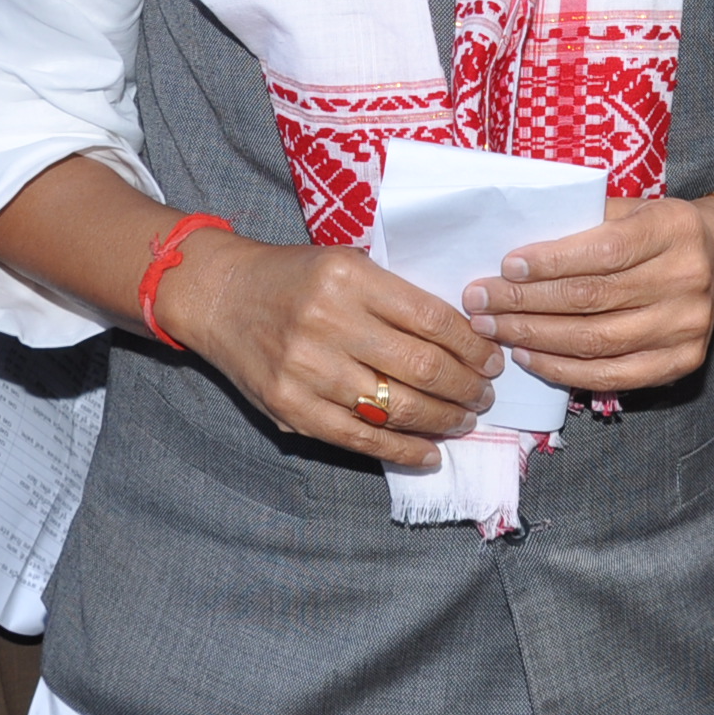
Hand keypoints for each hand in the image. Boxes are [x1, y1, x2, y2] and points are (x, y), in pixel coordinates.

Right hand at [156, 233, 501, 469]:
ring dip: (443, 420)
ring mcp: (306, 370)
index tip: (492, 359)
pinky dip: (403, 451)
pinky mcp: (290, 409)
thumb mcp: (346, 262)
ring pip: (396, 408)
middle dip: (466, 387)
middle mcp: (328, 322)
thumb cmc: (294, 277)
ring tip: (464, 419)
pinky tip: (430, 452)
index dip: (472, 346)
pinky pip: (360, 439)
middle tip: (484, 394)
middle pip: (421, 367)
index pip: (431, 319)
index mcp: (349, 277)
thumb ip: (395, 297)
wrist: (222, 297)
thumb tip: (463, 340)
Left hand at [464, 194, 713, 392]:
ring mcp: (685, 327)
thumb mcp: (633, 209)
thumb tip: (515, 253)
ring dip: (534, 338)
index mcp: (673, 229)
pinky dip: (563, 369)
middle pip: (592, 299)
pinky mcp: (681, 363)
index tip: (506, 266)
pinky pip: (611, 376)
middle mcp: (684, 280)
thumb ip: (586, 223)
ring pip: (596, 341)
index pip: (605, 251)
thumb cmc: (660, 231)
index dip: (552, 262)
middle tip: (480, 302)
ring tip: (493, 329)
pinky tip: (529, 356)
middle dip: (526, 303)